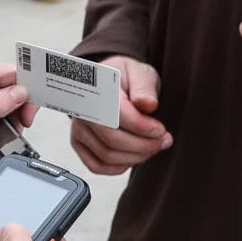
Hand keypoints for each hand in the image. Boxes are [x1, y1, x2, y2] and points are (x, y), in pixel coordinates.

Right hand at [70, 55, 171, 174]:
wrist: (110, 85)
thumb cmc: (125, 79)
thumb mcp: (140, 73)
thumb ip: (145, 87)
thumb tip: (147, 103)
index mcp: (97, 90)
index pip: (118, 115)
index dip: (142, 127)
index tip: (161, 131)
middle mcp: (83, 111)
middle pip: (112, 140)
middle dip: (143, 146)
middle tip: (162, 141)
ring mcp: (79, 129)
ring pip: (107, 156)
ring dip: (136, 157)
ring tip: (152, 147)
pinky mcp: (79, 144)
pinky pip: (97, 166)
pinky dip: (119, 167)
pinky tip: (133, 156)